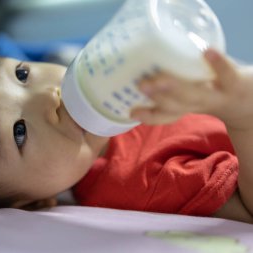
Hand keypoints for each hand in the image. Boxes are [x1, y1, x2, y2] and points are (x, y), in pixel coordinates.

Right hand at [130, 49, 252, 129]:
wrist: (251, 100)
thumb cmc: (214, 92)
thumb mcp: (193, 95)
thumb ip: (172, 88)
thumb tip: (142, 72)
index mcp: (186, 107)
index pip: (163, 115)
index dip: (147, 116)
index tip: (131, 110)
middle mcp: (198, 105)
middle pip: (176, 105)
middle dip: (158, 97)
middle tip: (141, 85)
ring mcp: (217, 96)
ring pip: (194, 94)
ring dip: (176, 86)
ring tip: (160, 76)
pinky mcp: (235, 83)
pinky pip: (226, 74)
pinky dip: (217, 64)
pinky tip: (207, 51)